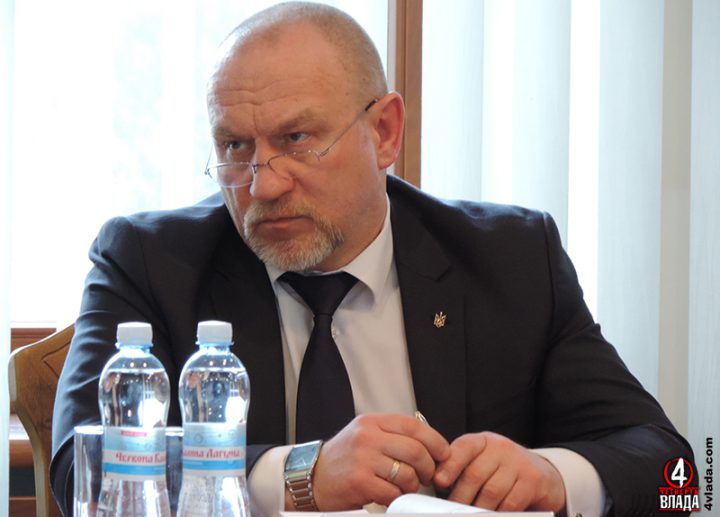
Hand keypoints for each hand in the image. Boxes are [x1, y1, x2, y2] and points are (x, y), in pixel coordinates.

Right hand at [310, 413, 449, 509]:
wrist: (312, 476)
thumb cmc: (343, 457)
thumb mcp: (365, 434)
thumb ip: (392, 434)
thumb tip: (429, 444)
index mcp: (372, 422)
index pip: (414, 426)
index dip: (435, 440)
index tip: (443, 453)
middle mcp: (368, 437)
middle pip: (415, 450)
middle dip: (428, 467)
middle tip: (427, 475)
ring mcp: (363, 459)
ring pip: (406, 474)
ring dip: (413, 485)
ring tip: (406, 486)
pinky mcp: (360, 482)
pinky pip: (393, 493)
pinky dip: (396, 497)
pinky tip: (389, 494)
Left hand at [434, 432, 565, 512]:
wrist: (543, 475)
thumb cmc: (503, 471)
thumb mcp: (483, 462)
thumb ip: (462, 468)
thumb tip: (437, 483)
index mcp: (483, 441)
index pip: (464, 447)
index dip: (450, 464)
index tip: (438, 480)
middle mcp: (501, 447)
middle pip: (475, 473)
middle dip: (460, 496)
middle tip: (453, 509)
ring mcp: (518, 462)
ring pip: (491, 491)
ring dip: (478, 508)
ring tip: (470, 515)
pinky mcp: (533, 480)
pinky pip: (510, 502)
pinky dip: (498, 512)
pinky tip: (492, 515)